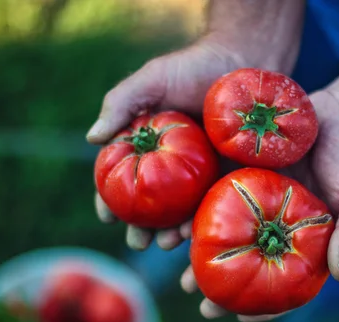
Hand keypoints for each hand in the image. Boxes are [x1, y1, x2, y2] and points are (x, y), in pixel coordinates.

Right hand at [87, 39, 249, 250]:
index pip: (125, 177)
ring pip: (183, 212)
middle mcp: (174, 165)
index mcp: (150, 146)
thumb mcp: (153, 80)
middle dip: (142, 228)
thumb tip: (93, 139)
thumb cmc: (194, 67)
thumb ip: (121, 103)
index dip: (112, 199)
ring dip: (173, 232)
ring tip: (168, 243)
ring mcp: (203, 174)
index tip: (107, 217)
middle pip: (153, 204)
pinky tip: (200, 233)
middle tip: (138, 243)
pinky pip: (216, 203)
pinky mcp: (232, 176)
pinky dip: (206, 220)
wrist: (246, 60)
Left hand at [180, 82, 338, 321]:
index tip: (240, 317)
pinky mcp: (243, 168)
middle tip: (196, 298)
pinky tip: (179, 221)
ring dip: (199, 247)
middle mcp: (276, 222)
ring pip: (225, 229)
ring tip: (175, 263)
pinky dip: (198, 207)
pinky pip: (217, 190)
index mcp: (304, 238)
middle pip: (246, 259)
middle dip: (220, 281)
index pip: (283, 280)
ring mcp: (257, 196)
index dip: (264, 303)